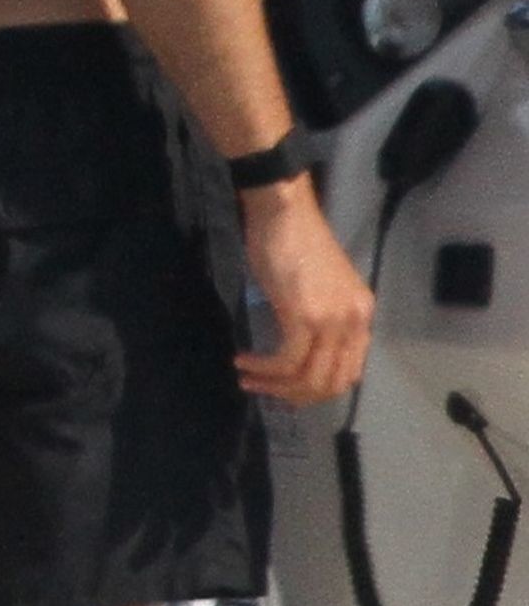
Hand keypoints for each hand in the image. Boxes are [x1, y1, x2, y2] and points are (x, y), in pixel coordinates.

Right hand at [235, 177, 373, 406]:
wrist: (282, 210)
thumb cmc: (292, 238)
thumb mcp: (316, 286)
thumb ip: (319, 316)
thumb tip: (301, 346)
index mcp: (361, 314)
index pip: (350, 372)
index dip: (317, 388)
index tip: (287, 386)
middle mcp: (354, 321)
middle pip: (332, 382)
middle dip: (295, 395)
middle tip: (265, 390)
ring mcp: (331, 321)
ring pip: (309, 377)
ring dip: (276, 387)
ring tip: (249, 380)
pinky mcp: (304, 316)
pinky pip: (287, 361)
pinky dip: (265, 369)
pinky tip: (244, 361)